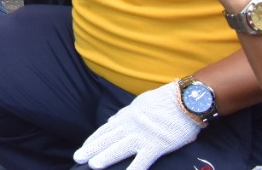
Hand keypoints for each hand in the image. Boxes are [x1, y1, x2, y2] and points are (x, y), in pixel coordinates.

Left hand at [73, 81, 201, 169]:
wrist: (184, 99)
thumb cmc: (166, 100)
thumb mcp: (140, 104)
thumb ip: (127, 114)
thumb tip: (115, 120)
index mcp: (127, 116)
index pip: (106, 129)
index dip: (94, 139)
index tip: (84, 147)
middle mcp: (130, 126)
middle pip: (107, 139)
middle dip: (91, 149)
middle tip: (77, 157)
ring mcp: (142, 136)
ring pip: (119, 149)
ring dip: (105, 157)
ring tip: (93, 165)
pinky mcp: (156, 145)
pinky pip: (143, 160)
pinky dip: (134, 169)